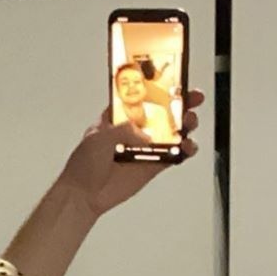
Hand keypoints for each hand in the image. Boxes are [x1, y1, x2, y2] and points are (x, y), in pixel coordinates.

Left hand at [61, 89, 203, 217]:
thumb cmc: (84, 164)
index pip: (143, 95)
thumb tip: (145, 135)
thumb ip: (123, 130)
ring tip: (189, 122)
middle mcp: (136, 128)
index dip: (159, 87)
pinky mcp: (153, 165)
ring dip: (185, 124)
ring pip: (173, 131)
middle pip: (164, 111)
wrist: (84, 195)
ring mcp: (146, 146)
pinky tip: (187, 146)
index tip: (174, 80)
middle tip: (192, 98)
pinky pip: (174, 155)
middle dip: (180, 103)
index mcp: (120, 116)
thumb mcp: (99, 137)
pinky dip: (184, 150)